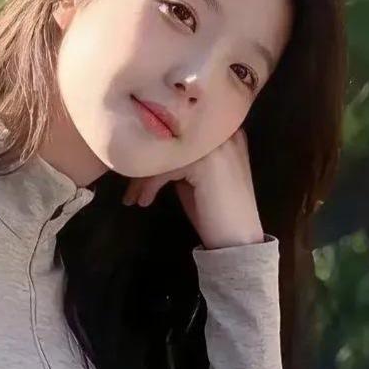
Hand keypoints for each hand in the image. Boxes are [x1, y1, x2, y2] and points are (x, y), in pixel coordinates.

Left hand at [122, 126, 265, 249]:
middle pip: (169, 138)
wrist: (239, 239)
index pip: (177, 129)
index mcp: (220, 129)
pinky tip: (144, 201)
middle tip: (130, 186)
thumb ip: (178, 156)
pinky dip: (150, 186)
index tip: (135, 169)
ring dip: (142, 177)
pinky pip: (166, 168)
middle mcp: (221, 130)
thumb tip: (145, 148)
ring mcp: (216, 144)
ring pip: (165, 152)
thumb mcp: (194, 175)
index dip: (154, 148)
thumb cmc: (215, 210)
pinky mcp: (206, 162)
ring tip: (133, 197)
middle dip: (144, 162)